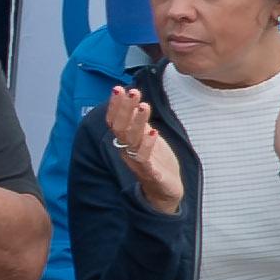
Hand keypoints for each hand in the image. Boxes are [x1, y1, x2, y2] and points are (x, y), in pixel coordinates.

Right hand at [104, 87, 185, 214]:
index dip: (115, 106)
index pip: (114, 121)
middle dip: (125, 109)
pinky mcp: (151, 174)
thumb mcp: (145, 137)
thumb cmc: (156, 161)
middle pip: (120, 128)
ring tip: (144, 106)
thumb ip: (137, 120)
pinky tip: (154, 132)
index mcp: (125, 142)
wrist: (165, 191)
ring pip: (132, 141)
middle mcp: (127, 151)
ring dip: (137, 122)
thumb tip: (130, 96)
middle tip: (132, 92)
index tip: (119, 88)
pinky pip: (145, 160)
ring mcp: (138, 162)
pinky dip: (148, 145)